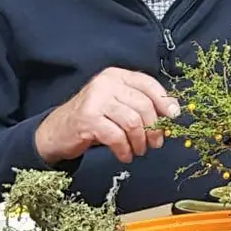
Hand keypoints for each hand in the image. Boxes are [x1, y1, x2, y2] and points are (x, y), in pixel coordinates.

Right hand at [34, 68, 179, 165]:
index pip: (149, 84)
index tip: (173, 118)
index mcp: (117, 75)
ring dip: (140, 141)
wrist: (57, 130)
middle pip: (143, 105)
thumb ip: (140, 103)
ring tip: (139, 151)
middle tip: (155, 143)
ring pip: (132, 122)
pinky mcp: (87, 119)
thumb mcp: (117, 104)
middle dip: (154, 128)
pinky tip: (125, 156)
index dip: (165, 102)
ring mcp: (95, 100)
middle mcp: (106, 83)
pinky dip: (125, 150)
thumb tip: (172, 112)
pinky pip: (116, 136)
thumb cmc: (94, 118)